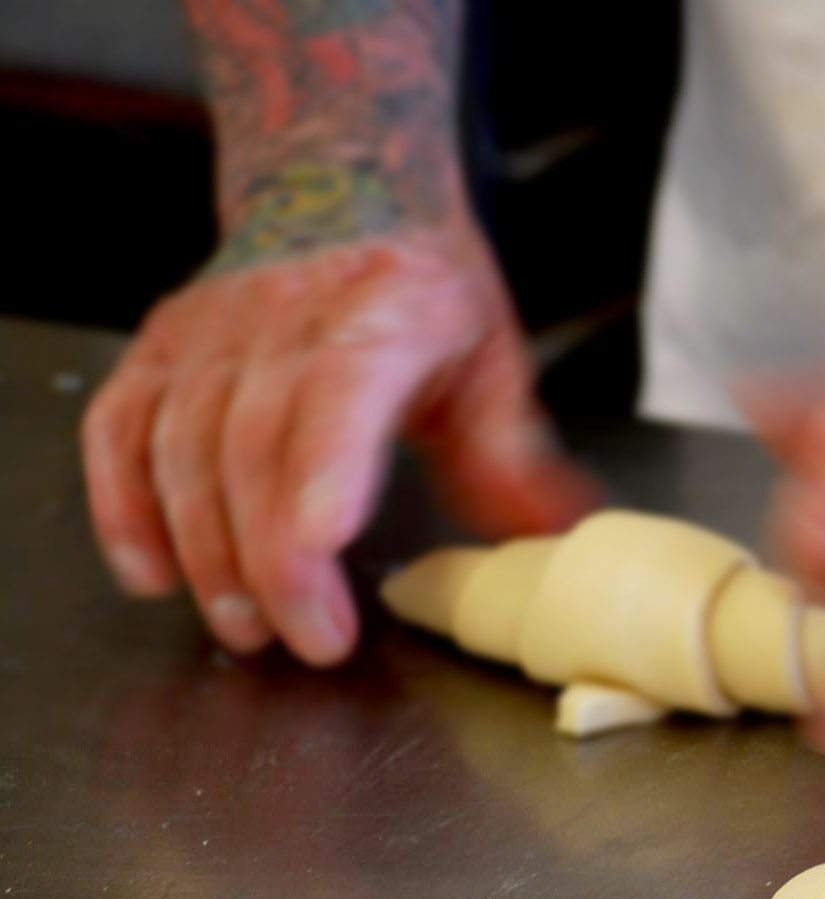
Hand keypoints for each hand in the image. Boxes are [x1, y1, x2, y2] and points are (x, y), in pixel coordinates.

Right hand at [81, 229, 601, 665]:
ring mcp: (211, 331)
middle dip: (273, 559)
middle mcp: (285, 314)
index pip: (344, 387)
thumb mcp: (490, 357)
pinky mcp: (158, 349)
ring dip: (205, 551)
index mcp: (387, 310)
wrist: (337, 187)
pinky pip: (119, 431)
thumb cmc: (419, 291)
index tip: (324, 543)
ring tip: (245, 629)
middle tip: (307, 640)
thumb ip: (513, 456)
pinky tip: (153, 575)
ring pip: (183, 447)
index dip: (325, 467)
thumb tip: (558, 537)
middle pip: (255, 444)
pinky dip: (124, 508)